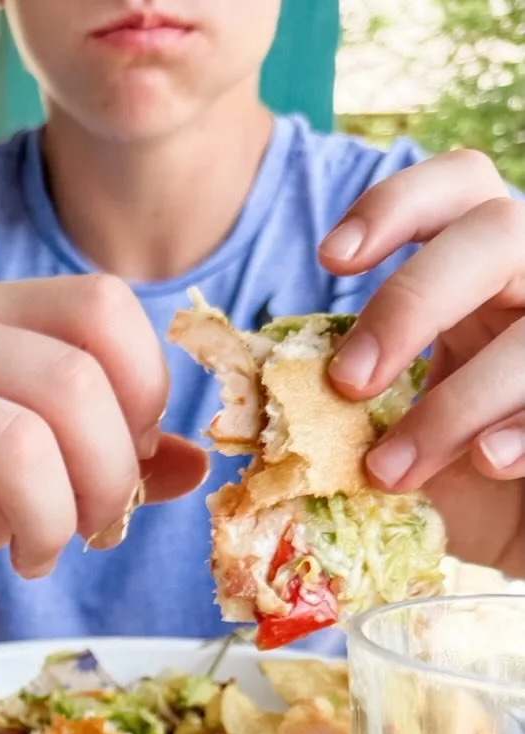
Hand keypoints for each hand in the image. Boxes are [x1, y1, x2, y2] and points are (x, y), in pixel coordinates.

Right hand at [0, 276, 208, 610]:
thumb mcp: (35, 462)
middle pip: (72, 385)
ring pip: (18, 447)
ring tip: (35, 554)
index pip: (104, 307)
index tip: (126, 460)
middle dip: (104, 480)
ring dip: (50, 523)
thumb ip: (113, 456)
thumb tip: (194, 466)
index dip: (143, 393)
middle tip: (88, 532)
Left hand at [319, 150, 524, 576]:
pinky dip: (521, 433)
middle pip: (495, 232)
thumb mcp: (392, 422)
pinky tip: (487, 463)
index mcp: (483, 270)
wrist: (517, 527)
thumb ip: (345, 394)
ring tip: (389, 470)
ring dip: (453, 403)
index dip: (397, 203)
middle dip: (411, 302)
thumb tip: (256, 402)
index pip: (460, 185)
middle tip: (349, 381)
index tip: (329, 260)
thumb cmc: (453, 469)